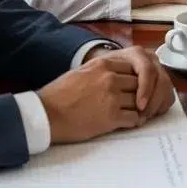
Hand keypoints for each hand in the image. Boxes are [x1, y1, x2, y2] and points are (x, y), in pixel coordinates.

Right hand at [37, 49, 172, 143]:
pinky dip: (134, 122)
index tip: (135, 87)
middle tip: (141, 102)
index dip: (136, 79)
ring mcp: (112, 97)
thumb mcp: (82, 71)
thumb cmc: (59, 95)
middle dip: (140, 93)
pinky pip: (134, 118)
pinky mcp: (111, 117)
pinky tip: (129, 123)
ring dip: (139, 109)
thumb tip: (117, 74)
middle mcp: (110, 78)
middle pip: (139, 83)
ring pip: (139, 101)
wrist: (45, 115)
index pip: (133, 68)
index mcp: (103, 64)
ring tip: (136, 114)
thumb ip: (102, 70)